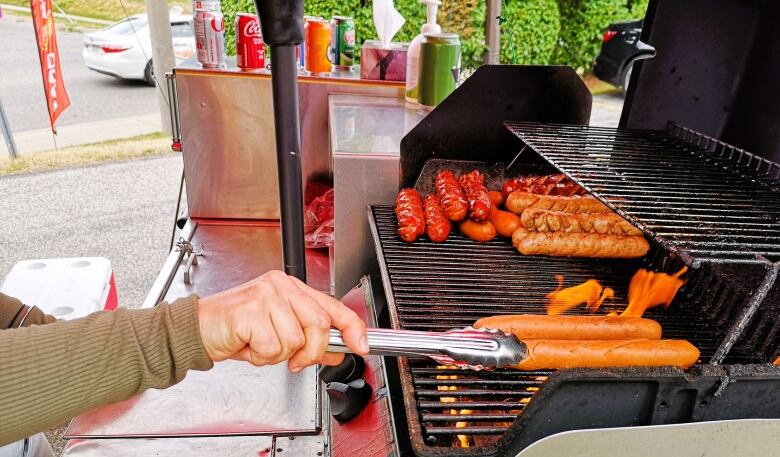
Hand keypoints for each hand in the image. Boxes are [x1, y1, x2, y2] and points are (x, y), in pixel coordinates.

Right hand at [197, 270, 368, 371]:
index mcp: (291, 287)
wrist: (198, 330)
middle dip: (311, 352)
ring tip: (260, 346)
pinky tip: (248, 346)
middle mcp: (281, 286)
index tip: (362, 345)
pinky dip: (261, 357)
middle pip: (319, 324)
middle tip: (293, 361)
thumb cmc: (236, 329)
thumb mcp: (279, 333)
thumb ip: (310, 339)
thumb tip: (338, 350)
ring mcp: (266, 295)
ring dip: (278, 355)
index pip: (332, 306)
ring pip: (296, 339)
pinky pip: (273, 347)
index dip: (353, 327)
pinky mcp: (250, 311)